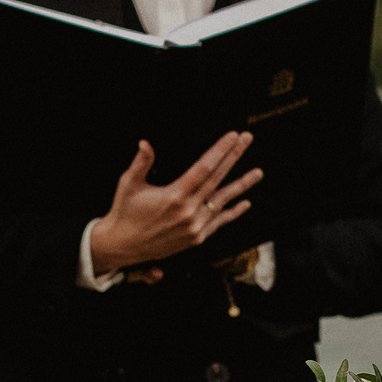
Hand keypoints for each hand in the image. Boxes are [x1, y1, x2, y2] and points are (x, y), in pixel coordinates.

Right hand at [86, 132, 262, 275]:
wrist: (123, 246)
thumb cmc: (125, 212)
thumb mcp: (129, 184)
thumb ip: (141, 162)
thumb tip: (145, 142)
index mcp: (174, 196)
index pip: (204, 167)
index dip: (220, 150)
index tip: (232, 136)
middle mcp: (188, 212)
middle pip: (218, 178)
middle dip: (234, 156)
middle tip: (247, 139)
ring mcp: (195, 226)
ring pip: (223, 201)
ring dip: (242, 185)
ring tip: (258, 171)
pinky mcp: (196, 238)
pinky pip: (220, 222)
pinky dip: (233, 212)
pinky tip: (245, 202)